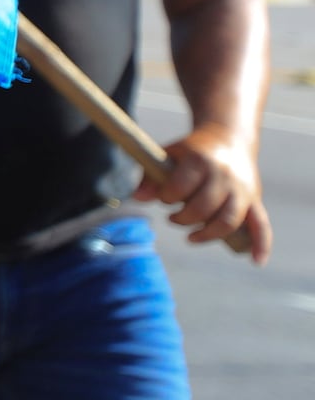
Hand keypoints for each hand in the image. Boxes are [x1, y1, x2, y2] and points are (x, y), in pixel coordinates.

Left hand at [138, 126, 273, 262]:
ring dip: (207, 234)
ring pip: (228, 221)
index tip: (163, 198)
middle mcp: (224, 175)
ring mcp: (242, 189)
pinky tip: (255, 260)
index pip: (180, 187)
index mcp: (200, 160)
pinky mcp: (255, 200)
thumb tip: (138, 198)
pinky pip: (261, 225)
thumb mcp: (167, 155)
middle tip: (172, 217)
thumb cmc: (190, 152)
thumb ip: (149, 176)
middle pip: (204, 208)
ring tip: (191, 236)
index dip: (166, 197)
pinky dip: (261, 244)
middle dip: (183, 219)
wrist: (228, 139)